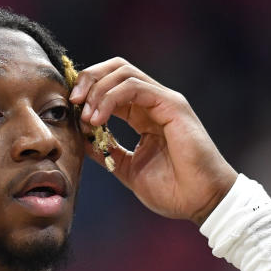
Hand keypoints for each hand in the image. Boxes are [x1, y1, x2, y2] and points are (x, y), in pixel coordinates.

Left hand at [69, 58, 236, 223]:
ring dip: (96, 89)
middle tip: (72, 101)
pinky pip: (134, 87)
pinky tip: (98, 118)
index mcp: (144, 115)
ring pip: (123, 72)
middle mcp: (154, 102)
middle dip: (88, 79)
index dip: (86, 91)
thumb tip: (80, 138)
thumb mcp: (126, 168)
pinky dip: (110, 97)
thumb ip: (106, 151)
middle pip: (116, 69)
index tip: (69, 111)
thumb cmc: (172, 190)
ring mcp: (164, 101)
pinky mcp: (173, 105)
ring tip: (86, 116)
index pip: (111, 86)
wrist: (201, 201)